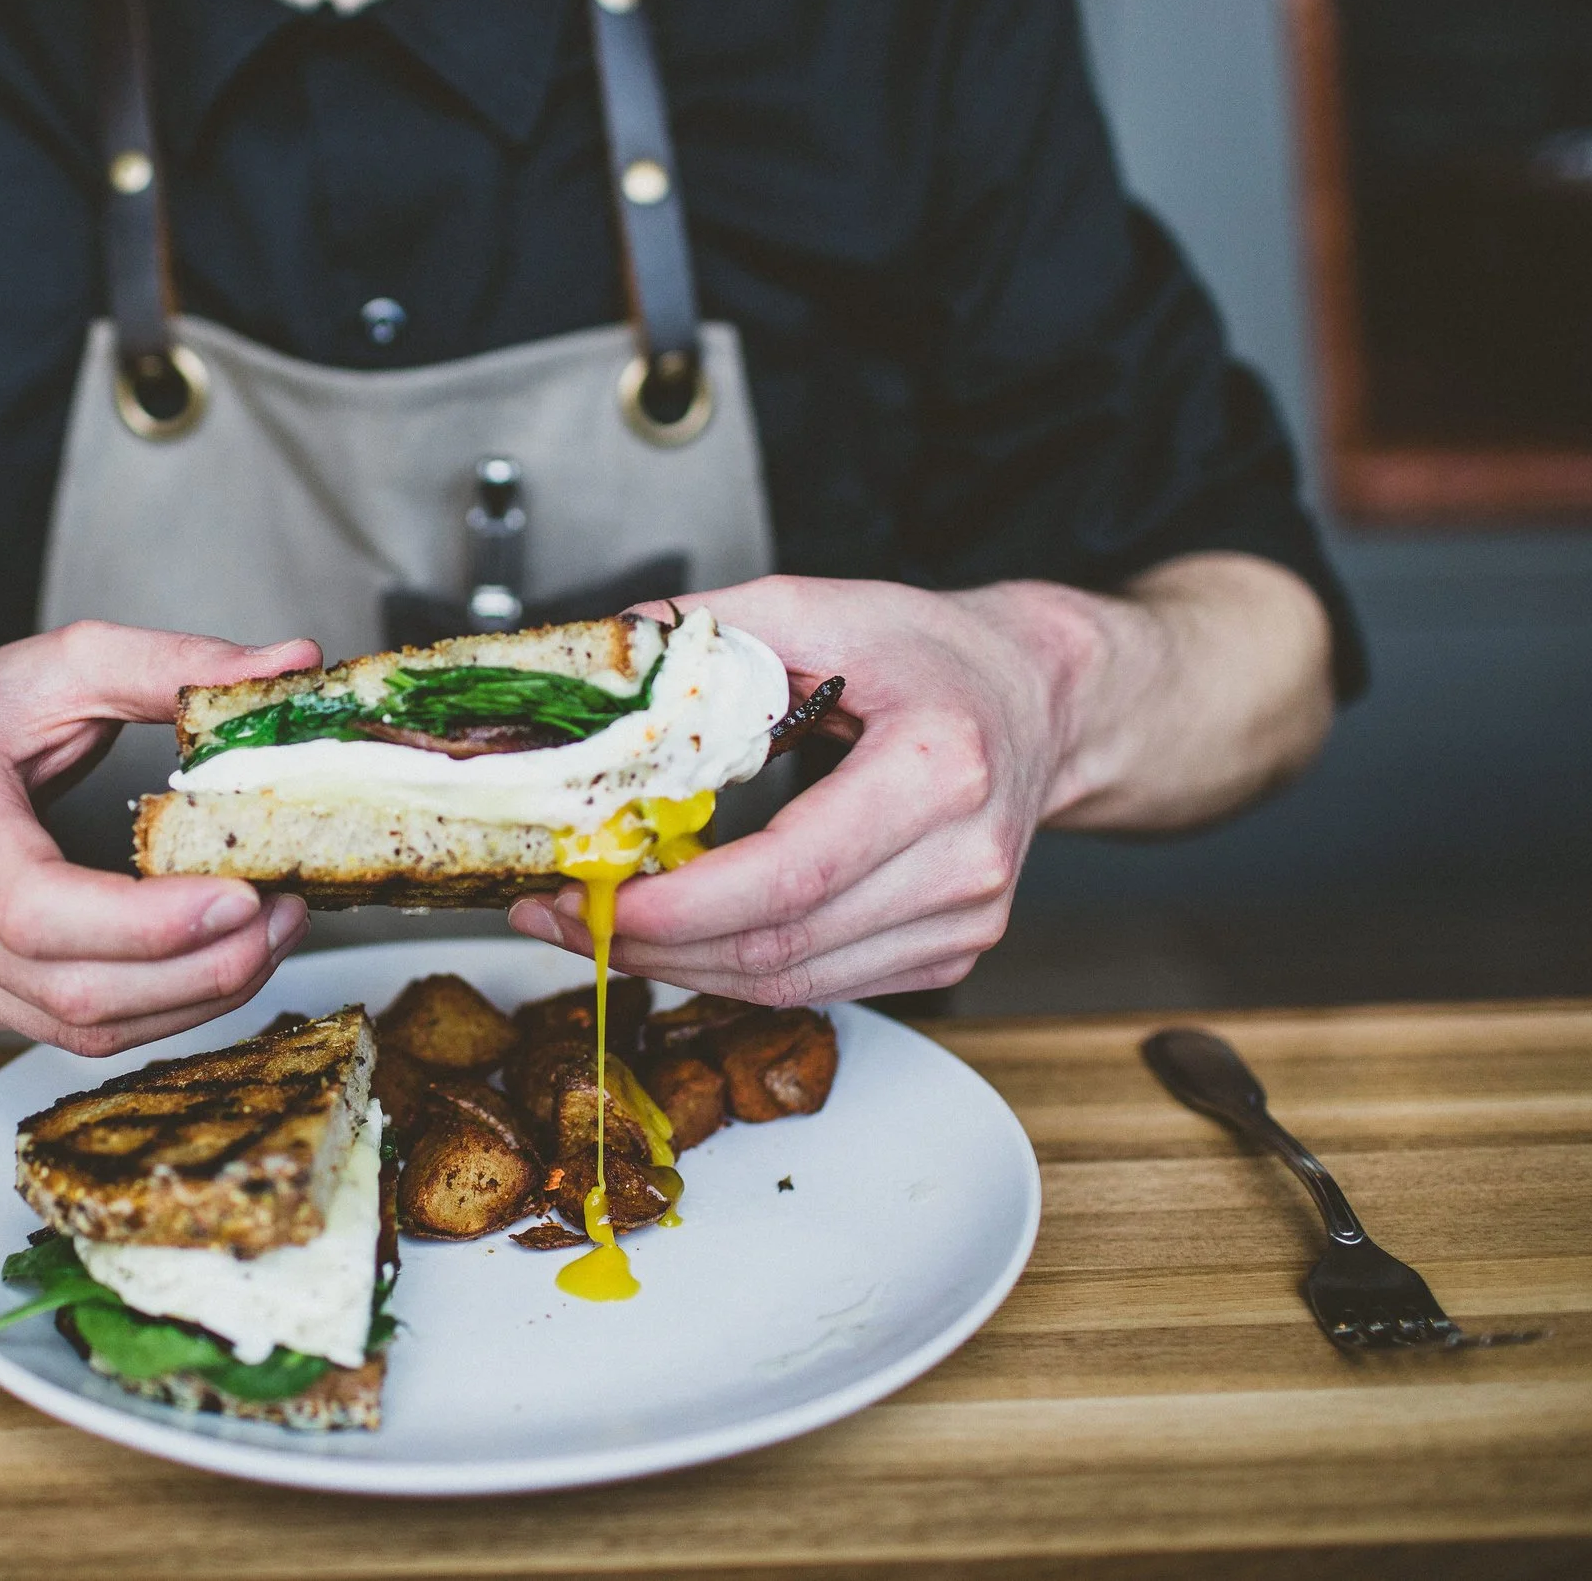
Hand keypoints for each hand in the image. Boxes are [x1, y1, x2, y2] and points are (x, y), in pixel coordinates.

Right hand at [0, 621, 319, 1052]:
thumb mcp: (69, 662)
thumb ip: (179, 662)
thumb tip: (294, 661)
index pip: (37, 906)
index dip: (146, 925)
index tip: (242, 898)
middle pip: (75, 987)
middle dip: (202, 969)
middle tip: (285, 916)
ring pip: (85, 1028)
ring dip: (198, 996)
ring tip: (270, 937)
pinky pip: (78, 1036)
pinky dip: (163, 1010)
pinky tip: (216, 963)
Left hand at [507, 574, 1104, 1004]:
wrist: (1035, 698)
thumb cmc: (936, 655)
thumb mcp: (824, 607)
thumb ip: (711, 630)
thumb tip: (608, 650)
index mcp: (939, 770)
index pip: (791, 876)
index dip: (679, 907)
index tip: (588, 894)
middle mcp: (964, 862)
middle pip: (779, 947)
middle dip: (651, 943)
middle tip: (557, 913)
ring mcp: (964, 921)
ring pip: (790, 983)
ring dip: (679, 964)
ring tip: (594, 923)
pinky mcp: (948, 953)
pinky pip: (816, 985)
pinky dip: (732, 967)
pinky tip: (677, 933)